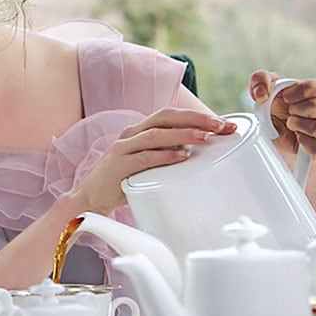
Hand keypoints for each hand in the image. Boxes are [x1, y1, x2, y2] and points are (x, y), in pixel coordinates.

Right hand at [72, 108, 236, 214]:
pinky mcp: (117, 165)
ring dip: (183, 134)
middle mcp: (132, 133)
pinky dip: (163, 156)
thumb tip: (199, 152)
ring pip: (156, 134)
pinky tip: (181, 157)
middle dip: (195, 119)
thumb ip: (169, 155)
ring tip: (205, 137)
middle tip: (220, 126)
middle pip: (166, 117)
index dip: (199, 116)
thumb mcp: (150, 164)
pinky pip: (143, 157)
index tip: (225, 124)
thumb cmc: (123, 181)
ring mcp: (123, 147)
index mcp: (141, 130)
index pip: (173, 116)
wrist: (90, 199)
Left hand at [249, 71, 315, 158]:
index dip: (302, 91)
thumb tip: (262, 93)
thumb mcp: (265, 87)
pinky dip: (304, 143)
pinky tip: (297, 137)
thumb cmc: (277, 106)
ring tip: (291, 123)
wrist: (273, 131)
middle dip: (299, 109)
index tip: (286, 96)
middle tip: (289, 111)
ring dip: (299, 125)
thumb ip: (261, 79)